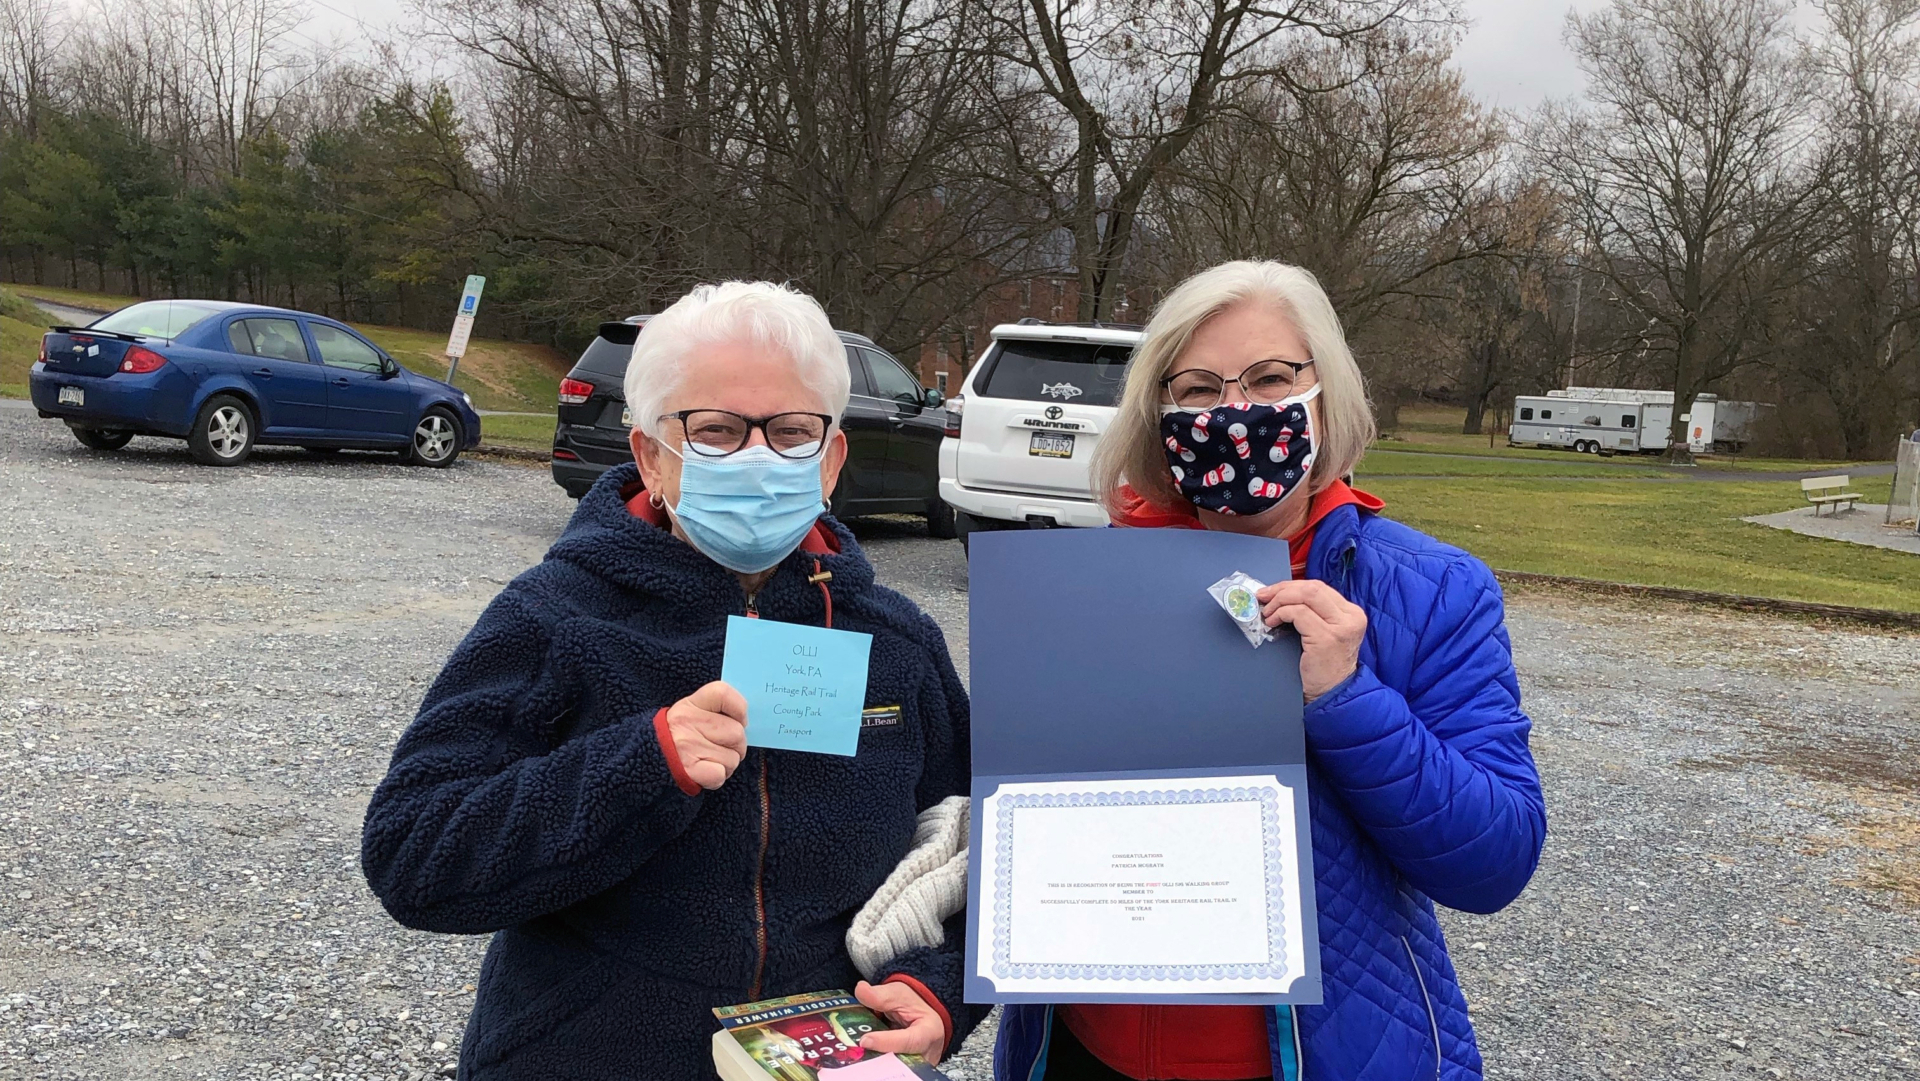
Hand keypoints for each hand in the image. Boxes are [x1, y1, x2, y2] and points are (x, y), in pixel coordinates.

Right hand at [664, 681, 747, 788]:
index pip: (722, 693)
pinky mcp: (689, 770)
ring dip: (727, 763)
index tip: (739, 720)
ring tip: (710, 760)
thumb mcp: (690, 713)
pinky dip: (717, 778)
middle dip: (736, 745)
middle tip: (721, 748)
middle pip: (736, 733)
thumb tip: (744, 722)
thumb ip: (715, 711)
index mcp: (690, 705)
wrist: (646, 760)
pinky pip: (720, 774)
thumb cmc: (678, 736)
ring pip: (733, 758)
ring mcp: (688, 747)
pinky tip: (705, 772)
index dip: (739, 708)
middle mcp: (688, 723)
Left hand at [854, 979, 947, 1064]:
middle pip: (899, 1062)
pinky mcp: (906, 1072)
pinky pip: (889, 1070)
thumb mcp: (899, 994)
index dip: (886, 1042)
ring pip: (892, 1069)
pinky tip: (864, 1053)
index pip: (909, 1041)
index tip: (865, 1040)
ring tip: (859, 1048)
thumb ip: (880, 995)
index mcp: (929, 1032)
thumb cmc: (914, 1005)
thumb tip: (861, 990)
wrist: (922, 1017)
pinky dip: (876, 1061)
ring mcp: (916, 1067)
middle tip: (856, 1048)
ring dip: (874, 1059)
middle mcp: (925, 1055)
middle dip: (876, 1056)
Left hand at [1257, 580, 1366, 700]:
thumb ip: (1314, 613)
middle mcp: (1350, 617)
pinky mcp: (1327, 638)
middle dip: (1282, 589)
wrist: (1331, 694)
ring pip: (1305, 596)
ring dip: (1279, 600)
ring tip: (1267, 612)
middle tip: (1263, 596)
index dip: (1290, 586)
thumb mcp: (1325, 633)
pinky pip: (1298, 613)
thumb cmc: (1323, 667)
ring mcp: (1340, 627)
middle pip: (1312, 588)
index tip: (1272, 591)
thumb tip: (1282, 595)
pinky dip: (1281, 613)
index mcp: (1351, 613)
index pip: (1318, 587)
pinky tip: (1272, 622)